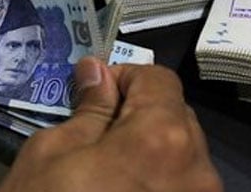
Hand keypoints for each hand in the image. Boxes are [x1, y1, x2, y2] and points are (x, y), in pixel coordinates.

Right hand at [0, 58, 222, 191]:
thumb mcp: (51, 156)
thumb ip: (88, 109)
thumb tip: (98, 70)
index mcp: (163, 138)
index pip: (159, 80)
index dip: (124, 78)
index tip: (94, 95)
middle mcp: (199, 171)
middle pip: (178, 118)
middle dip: (140, 115)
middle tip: (97, 136)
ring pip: (184, 157)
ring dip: (152, 152)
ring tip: (110, 176)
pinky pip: (185, 189)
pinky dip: (161, 183)